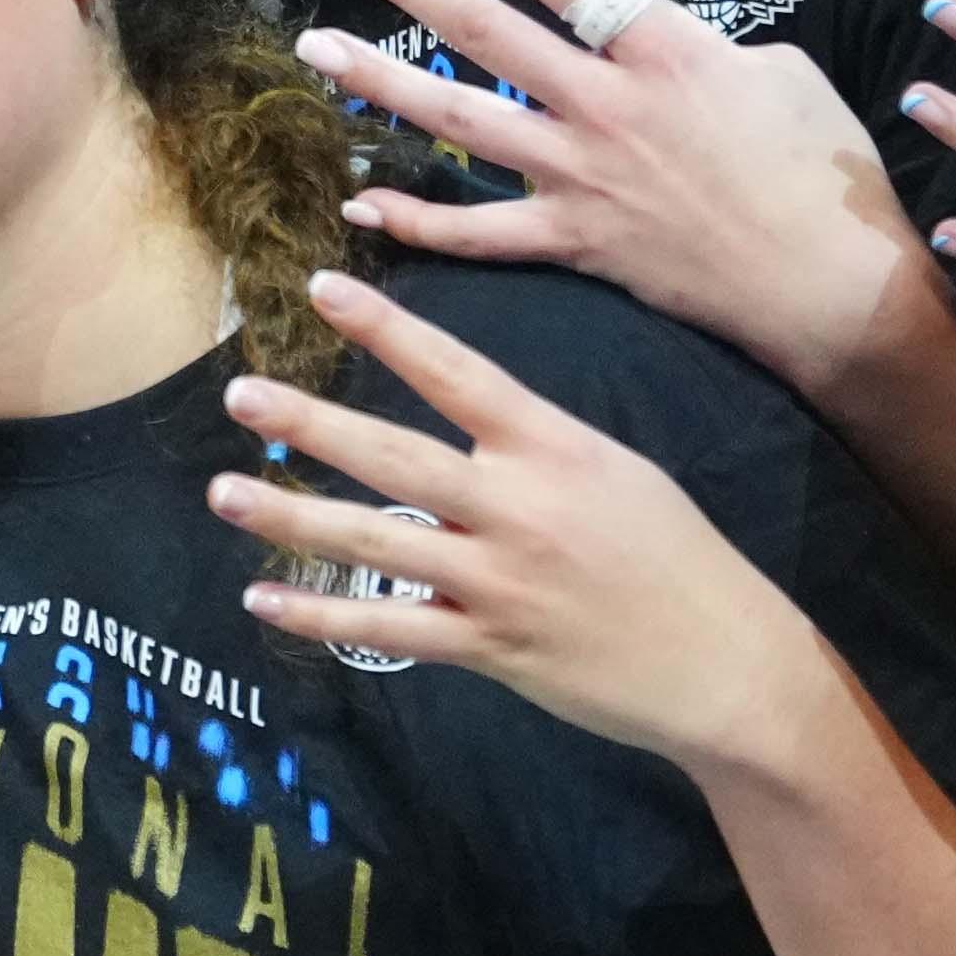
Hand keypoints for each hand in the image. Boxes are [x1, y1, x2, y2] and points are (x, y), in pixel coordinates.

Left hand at [215, 269, 845, 778]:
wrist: (732, 667)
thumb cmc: (678, 558)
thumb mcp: (620, 472)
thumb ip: (536, 443)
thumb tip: (467, 413)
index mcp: (555, 450)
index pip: (457, 374)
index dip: (385, 329)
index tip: (318, 288)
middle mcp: (520, 509)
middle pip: (396, 456)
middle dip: (311, 424)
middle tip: (240, 395)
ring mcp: (500, 582)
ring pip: (374, 543)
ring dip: (291, 519)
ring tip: (223, 492)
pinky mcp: (490, 648)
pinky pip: (388, 628)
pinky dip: (320, 617)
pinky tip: (263, 600)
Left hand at [305, 0, 929, 393]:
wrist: (835, 286)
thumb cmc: (825, 172)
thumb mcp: (782, 74)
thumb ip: (703, 44)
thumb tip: (656, 33)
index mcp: (663, 52)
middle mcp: (605, 106)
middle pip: (484, 31)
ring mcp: (581, 176)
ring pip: (459, 121)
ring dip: (380, 84)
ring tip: (313, 48)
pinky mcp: (574, 242)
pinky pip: (478, 234)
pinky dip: (416, 219)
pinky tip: (359, 199)